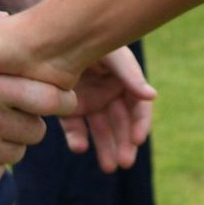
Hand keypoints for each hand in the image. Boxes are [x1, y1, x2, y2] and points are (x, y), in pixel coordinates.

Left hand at [58, 46, 155, 173]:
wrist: (50, 37)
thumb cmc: (87, 39)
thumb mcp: (110, 54)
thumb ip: (130, 74)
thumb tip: (153, 96)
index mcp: (124, 80)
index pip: (138, 106)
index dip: (140, 123)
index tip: (138, 139)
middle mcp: (108, 93)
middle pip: (121, 123)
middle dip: (124, 143)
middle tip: (125, 162)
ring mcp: (88, 101)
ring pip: (100, 130)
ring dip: (105, 148)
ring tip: (108, 167)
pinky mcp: (68, 108)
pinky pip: (74, 128)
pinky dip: (77, 139)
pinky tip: (79, 147)